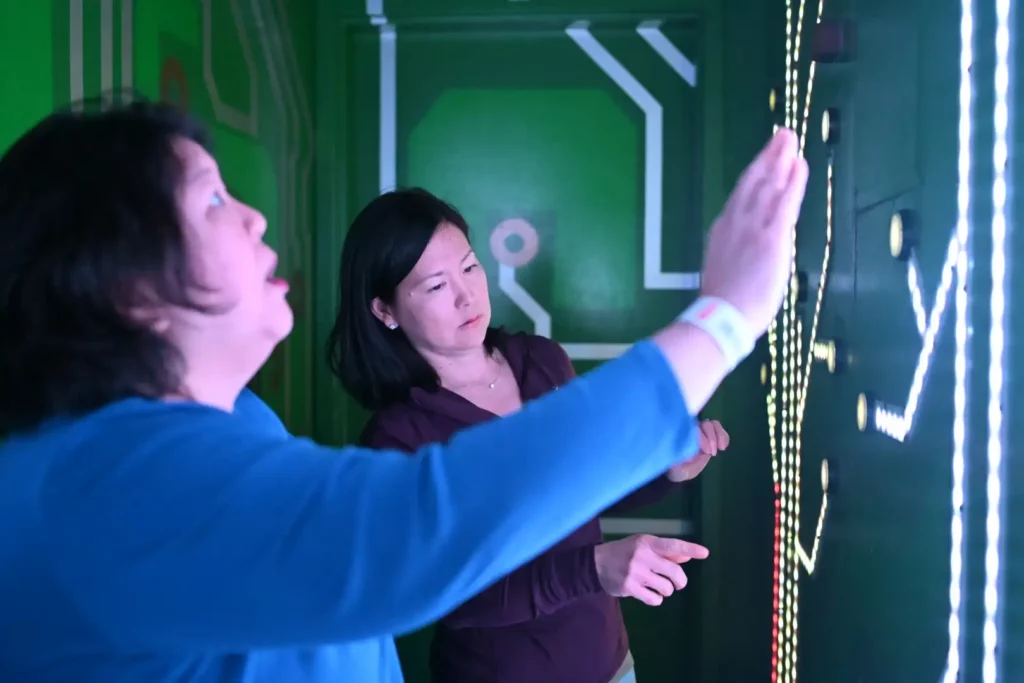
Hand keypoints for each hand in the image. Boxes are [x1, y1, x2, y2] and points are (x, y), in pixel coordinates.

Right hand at [593, 534, 708, 605]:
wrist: (595, 564)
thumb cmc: (623, 552)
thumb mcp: (642, 546)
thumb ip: (664, 552)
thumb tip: (687, 556)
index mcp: (647, 542)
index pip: (673, 545)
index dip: (690, 548)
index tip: (705, 553)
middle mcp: (642, 555)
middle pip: (675, 572)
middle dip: (680, 581)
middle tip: (677, 583)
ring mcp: (635, 572)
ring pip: (666, 588)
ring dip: (666, 590)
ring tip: (657, 586)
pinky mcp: (629, 587)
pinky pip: (654, 599)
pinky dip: (656, 599)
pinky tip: (649, 594)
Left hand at [667, 419, 729, 481]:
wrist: (681, 470)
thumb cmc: (676, 468)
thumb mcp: (676, 467)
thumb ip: (679, 460)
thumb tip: (689, 454)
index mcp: (682, 435)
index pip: (695, 429)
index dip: (703, 439)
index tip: (706, 452)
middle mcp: (692, 431)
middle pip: (706, 424)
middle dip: (712, 438)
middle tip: (712, 453)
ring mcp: (701, 433)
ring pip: (713, 424)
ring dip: (720, 435)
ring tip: (721, 448)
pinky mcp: (711, 438)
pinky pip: (720, 431)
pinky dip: (724, 437)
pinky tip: (723, 448)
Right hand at [699, 127, 808, 334]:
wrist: (722, 317)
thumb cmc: (723, 304)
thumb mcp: (723, 269)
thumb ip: (735, 251)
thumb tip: (745, 249)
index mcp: (722, 231)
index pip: (741, 196)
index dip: (755, 173)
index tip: (765, 158)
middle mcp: (736, 221)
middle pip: (755, 181)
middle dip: (769, 156)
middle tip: (782, 135)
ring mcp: (754, 227)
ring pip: (769, 185)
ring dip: (781, 160)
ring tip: (791, 140)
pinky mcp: (773, 236)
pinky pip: (786, 202)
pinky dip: (793, 181)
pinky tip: (800, 165)